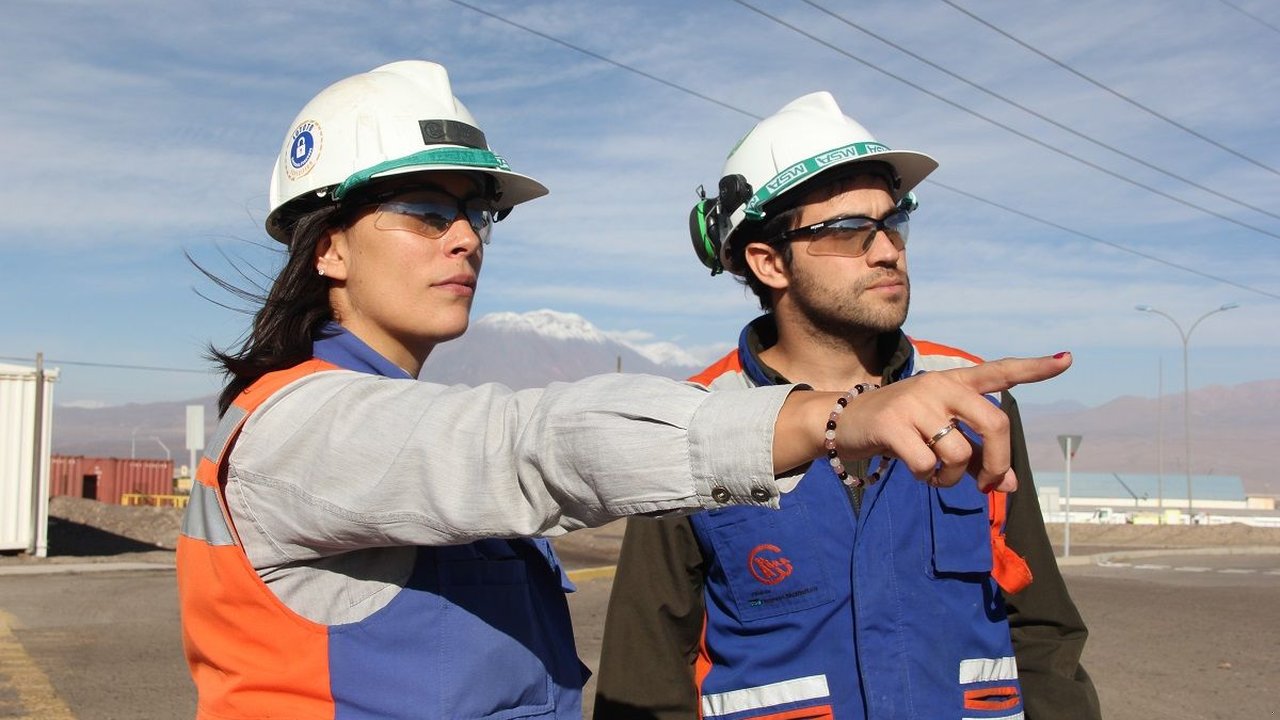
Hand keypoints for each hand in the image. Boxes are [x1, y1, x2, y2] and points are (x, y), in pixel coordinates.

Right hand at [836, 352, 1071, 490]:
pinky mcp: (892, 423)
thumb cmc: (902, 429)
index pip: (1000, 372)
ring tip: (937, 476)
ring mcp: (916, 402)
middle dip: (999, 463)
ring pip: (959, 453)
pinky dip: (928, 478)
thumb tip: (1008, 486)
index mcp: (955, 383)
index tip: (1067, 359)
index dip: (1034, 369)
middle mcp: (939, 386)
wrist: (845, 422)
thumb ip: (977, 458)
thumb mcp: (940, 437)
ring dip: (952, 478)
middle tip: (989, 484)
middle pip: (995, 423)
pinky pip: (928, 464)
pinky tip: (918, 472)